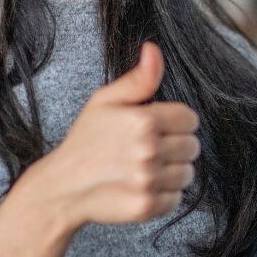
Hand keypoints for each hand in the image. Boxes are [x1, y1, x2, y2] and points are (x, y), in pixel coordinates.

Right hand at [17, 42, 200, 231]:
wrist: (63, 186)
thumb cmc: (85, 140)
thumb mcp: (106, 100)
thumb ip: (138, 78)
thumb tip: (154, 50)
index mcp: (143, 120)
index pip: (190, 120)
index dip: (177, 122)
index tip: (159, 127)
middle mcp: (148, 151)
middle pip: (192, 147)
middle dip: (176, 146)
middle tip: (149, 149)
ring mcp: (148, 180)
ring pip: (187, 174)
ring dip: (172, 172)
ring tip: (146, 168)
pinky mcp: (147, 206)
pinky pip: (176, 198)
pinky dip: (164, 195)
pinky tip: (143, 186)